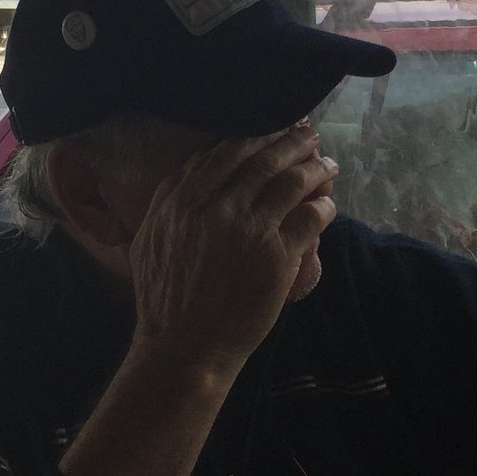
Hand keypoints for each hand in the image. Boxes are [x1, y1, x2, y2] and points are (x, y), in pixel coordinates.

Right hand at [126, 122, 338, 378]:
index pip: (223, 152)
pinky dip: (323, 206)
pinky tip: (328, 205)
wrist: (183, 346)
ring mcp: (247, 229)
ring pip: (289, 181)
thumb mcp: (149, 240)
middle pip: (260, 159)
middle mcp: (214, 207)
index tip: (269, 129)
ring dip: (314, 168)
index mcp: (181, 201)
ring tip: (327, 164)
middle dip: (289, 140)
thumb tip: (187, 173)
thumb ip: (166, 202)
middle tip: (307, 133)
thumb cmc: (164, 301)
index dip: (251, 136)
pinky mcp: (276, 254)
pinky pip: (309, 218)